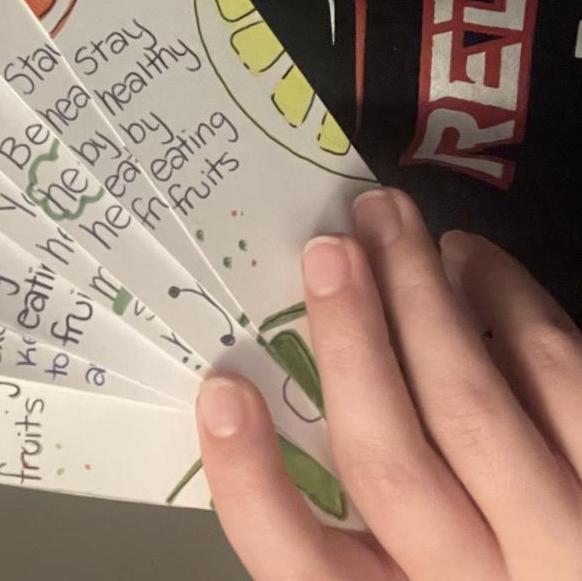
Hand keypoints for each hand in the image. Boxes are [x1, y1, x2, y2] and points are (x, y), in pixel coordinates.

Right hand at [194, 188, 581, 580]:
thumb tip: (276, 365)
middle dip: (349, 342)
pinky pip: (566, 385)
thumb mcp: (393, 563)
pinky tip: (473, 262)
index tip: (222, 390)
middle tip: (326, 250)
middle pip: (390, 466)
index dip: (250, 479)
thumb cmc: (472, 554)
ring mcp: (562, 545)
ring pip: (475, 413)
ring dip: (424, 300)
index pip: (298, 563)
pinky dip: (514, 307)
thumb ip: (339, 506)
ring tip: (389, 222)